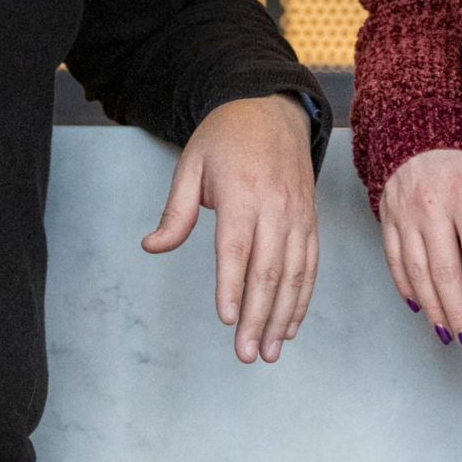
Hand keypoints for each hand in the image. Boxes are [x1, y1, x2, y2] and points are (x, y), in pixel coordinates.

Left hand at [143, 93, 318, 364]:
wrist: (271, 108)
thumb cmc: (225, 137)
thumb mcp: (190, 165)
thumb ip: (175, 212)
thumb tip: (151, 247)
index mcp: (243, 193)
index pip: (236, 248)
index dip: (232, 286)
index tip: (227, 319)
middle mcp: (275, 207)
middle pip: (269, 270)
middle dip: (258, 316)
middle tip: (246, 353)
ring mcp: (298, 215)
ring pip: (294, 274)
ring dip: (282, 316)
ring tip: (269, 351)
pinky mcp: (310, 220)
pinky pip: (310, 264)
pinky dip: (303, 297)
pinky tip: (290, 324)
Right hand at [376, 148, 461, 352]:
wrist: (415, 122)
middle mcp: (430, 208)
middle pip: (443, 270)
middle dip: (457, 310)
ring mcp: (404, 214)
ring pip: (416, 271)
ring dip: (431, 307)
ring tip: (445, 332)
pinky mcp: (387, 215)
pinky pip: (393, 258)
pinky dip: (405, 285)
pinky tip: (418, 305)